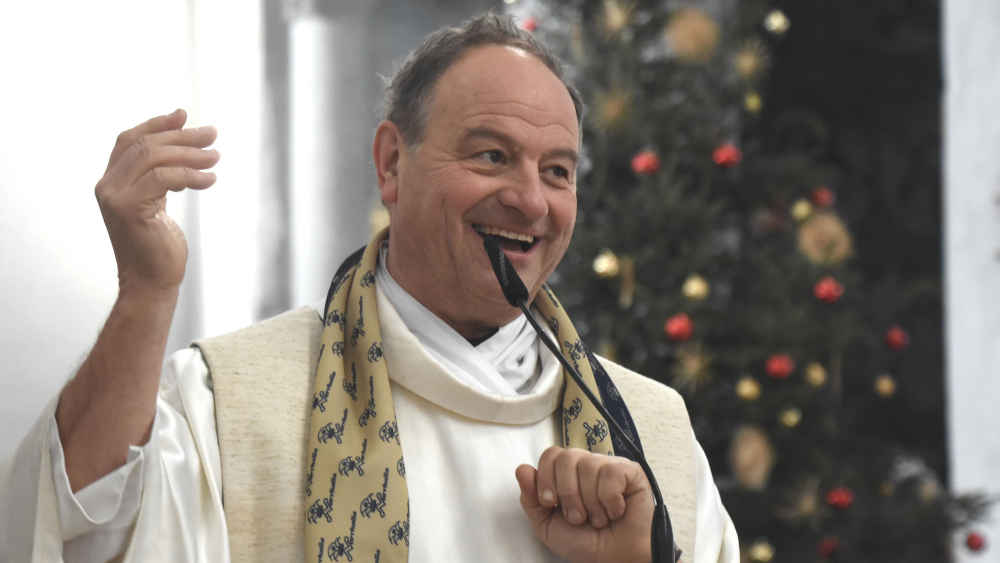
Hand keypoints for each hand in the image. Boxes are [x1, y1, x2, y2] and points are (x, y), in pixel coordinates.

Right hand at [95, 109, 218, 295]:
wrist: (150, 283)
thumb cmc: (158, 246)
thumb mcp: (158, 203)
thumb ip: (160, 175)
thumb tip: (181, 143)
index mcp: (111, 182)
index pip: (129, 140)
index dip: (156, 125)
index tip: (185, 115)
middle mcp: (107, 186)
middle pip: (145, 145)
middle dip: (182, 136)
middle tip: (213, 134)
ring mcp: (114, 196)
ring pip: (154, 158)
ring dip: (190, 154)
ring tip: (216, 157)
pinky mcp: (129, 208)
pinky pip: (163, 178)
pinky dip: (190, 175)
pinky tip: (211, 180)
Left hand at [516, 446, 653, 562]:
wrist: (615, 560)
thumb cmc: (585, 544)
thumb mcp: (547, 526)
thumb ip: (530, 499)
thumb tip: (522, 469)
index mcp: (567, 475)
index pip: (550, 455)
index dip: (546, 478)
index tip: (551, 503)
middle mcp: (587, 466)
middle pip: (566, 457)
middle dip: (567, 493)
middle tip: (577, 516)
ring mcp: (609, 467)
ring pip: (588, 466)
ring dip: (590, 503)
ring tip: (598, 518)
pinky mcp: (630, 472)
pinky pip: (610, 473)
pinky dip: (610, 501)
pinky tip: (615, 511)